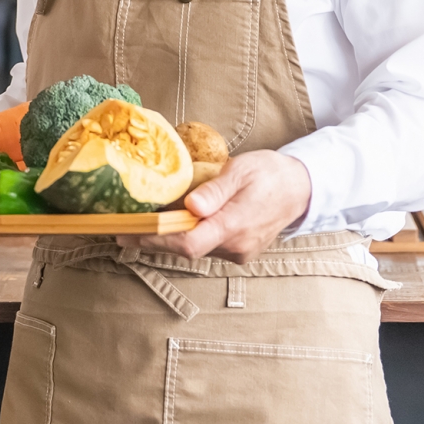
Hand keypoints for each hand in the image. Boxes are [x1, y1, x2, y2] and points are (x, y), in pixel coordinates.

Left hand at [117, 151, 311, 263]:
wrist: (302, 188)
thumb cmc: (270, 173)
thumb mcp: (241, 171)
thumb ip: (215, 190)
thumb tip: (190, 206)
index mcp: (235, 225)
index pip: (188, 243)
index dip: (155, 240)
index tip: (129, 233)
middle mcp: (236, 246)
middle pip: (186, 249)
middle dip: (153, 239)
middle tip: (122, 230)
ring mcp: (238, 252)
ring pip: (195, 249)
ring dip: (169, 238)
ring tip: (141, 223)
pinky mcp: (239, 251)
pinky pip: (206, 247)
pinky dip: (187, 237)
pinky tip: (173, 225)